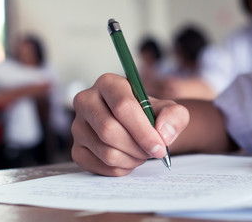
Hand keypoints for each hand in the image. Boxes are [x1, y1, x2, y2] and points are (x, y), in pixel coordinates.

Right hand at [71, 73, 188, 175]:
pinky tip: (130, 159)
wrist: (139, 127)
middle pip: (109, 130)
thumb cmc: (152, 115)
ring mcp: (77, 126)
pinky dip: (121, 168)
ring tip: (142, 153)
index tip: (159, 146)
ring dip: (132, 159)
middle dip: (137, 147)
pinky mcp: (76, 148)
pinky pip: (99, 166)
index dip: (143, 131)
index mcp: (109, 83)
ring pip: (106, 151)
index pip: (123, 106)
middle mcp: (86, 100)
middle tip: (153, 152)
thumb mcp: (170, 110)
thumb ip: (175, 116)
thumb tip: (163, 133)